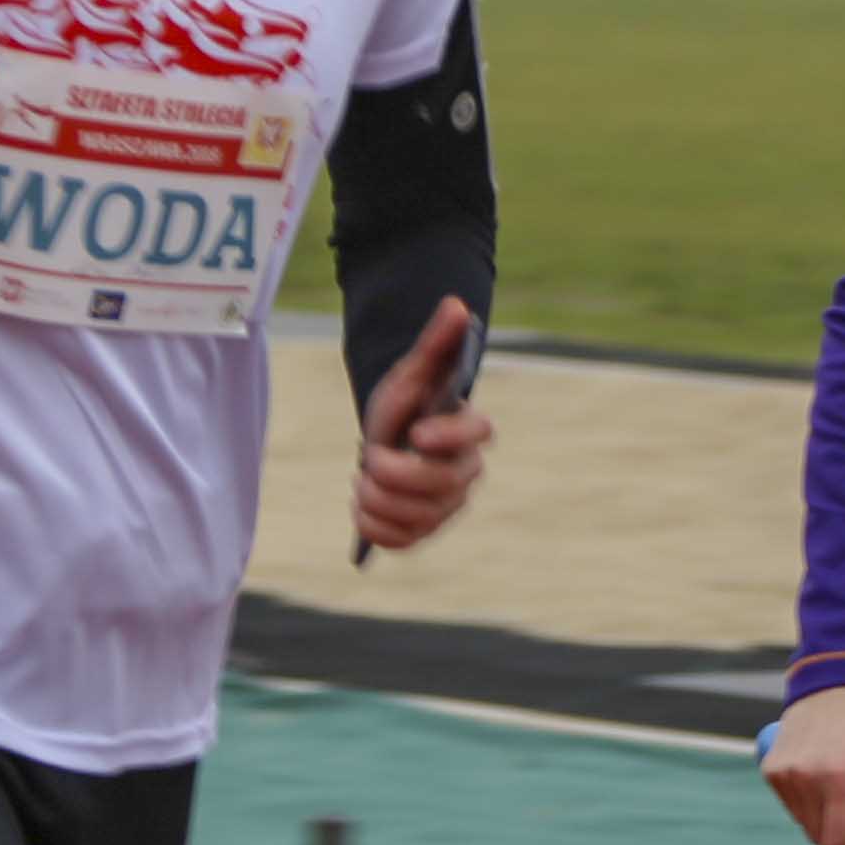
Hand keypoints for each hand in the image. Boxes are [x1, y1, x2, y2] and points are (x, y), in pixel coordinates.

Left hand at [352, 294, 494, 556]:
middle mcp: (467, 473)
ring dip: (376, 499)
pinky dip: (374, 527)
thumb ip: (436, 343)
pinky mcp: (425, 532)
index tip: (415, 432)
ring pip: (417, 518)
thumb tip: (457, 303)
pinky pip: (402, 541)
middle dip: (393, 475)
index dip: (448, 436)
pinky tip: (366, 507)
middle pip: (440, 486)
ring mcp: (448, 507)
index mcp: (470, 431)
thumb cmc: (406, 405)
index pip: (479, 434)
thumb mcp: (412, 373)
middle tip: (369, 460)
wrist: (388, 441)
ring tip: (365, 480)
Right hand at [761, 683, 844, 844]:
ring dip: (823, 817)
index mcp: (843, 777)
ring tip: (841, 786)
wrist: (839, 676)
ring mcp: (785, 772)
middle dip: (841, 835)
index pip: (838, 843)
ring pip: (803, 823)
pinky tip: (821, 774)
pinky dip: (806, 800)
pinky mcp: (770, 766)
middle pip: (819, 838)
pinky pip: (790, 803)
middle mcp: (808, 777)